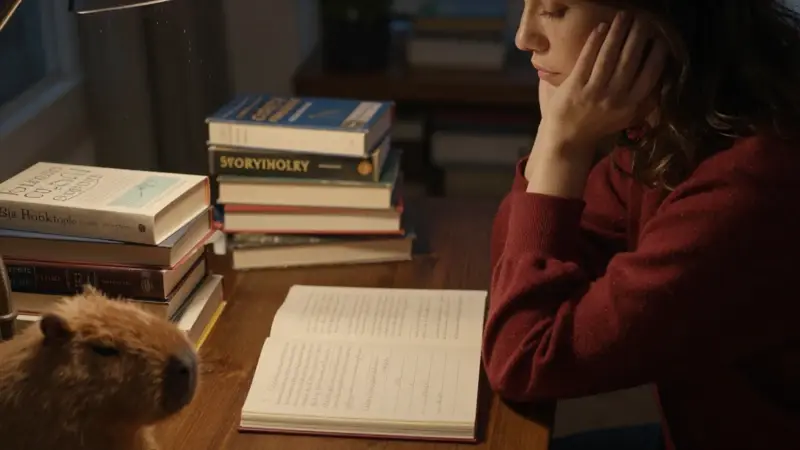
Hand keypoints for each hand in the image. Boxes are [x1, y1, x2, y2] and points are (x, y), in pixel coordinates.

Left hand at [538, 11, 668, 152]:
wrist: (568, 139)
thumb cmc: (599, 124)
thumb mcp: (627, 116)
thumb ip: (644, 100)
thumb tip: (661, 74)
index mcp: (631, 105)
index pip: (650, 74)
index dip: (657, 53)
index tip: (659, 37)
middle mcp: (615, 98)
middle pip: (630, 59)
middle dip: (638, 35)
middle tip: (642, 19)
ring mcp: (594, 92)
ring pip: (609, 55)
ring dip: (618, 32)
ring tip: (623, 16)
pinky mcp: (574, 86)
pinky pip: (587, 58)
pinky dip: (595, 40)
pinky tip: (602, 27)